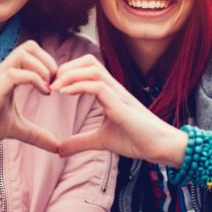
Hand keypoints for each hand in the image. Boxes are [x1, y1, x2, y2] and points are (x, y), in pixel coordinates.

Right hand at [0, 40, 59, 152]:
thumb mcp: (14, 129)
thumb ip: (35, 134)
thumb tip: (57, 147)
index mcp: (8, 77)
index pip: (31, 53)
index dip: (49, 64)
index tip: (57, 86)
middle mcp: (3, 73)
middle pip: (29, 46)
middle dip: (49, 61)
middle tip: (55, 84)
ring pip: (23, 53)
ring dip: (43, 68)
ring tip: (49, 88)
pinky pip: (15, 74)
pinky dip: (34, 79)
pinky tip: (43, 93)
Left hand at [51, 55, 185, 165]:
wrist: (160, 147)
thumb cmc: (136, 140)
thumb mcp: (101, 140)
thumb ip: (80, 141)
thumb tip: (59, 150)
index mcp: (109, 92)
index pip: (87, 68)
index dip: (68, 72)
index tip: (52, 85)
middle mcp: (114, 87)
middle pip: (88, 61)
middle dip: (67, 67)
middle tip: (51, 83)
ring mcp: (118, 93)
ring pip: (92, 69)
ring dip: (70, 74)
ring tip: (55, 87)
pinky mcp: (120, 104)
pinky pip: (97, 86)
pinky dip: (78, 86)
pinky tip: (65, 93)